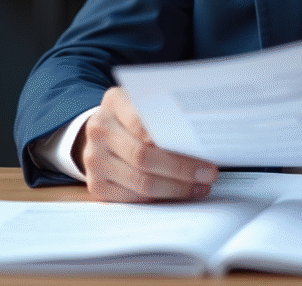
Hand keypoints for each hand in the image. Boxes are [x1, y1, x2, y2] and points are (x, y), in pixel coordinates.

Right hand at [76, 86, 218, 202]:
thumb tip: (201, 135)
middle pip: (143, 156)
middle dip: (181, 169)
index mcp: (114, 102)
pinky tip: (179, 193)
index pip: (142, 121)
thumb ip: (164, 113)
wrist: (101, 134)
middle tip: (208, 174)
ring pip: (140, 181)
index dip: (170, 139)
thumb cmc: (133, 118)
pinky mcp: (95, 186)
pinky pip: (133, 198)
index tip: (199, 149)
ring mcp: (93, 159)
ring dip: (176, 188)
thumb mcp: (144, 104)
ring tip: (200, 186)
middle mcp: (99, 129)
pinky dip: (159, 198)